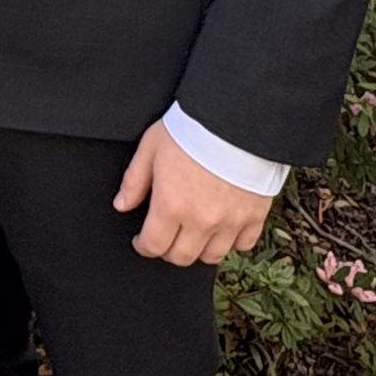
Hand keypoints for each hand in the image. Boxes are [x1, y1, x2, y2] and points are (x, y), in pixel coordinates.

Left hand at [113, 120, 273, 266]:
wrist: (236, 119)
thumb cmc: (191, 129)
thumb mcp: (151, 147)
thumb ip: (135, 180)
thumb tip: (122, 205)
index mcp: (171, 205)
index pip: (153, 245)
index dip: (143, 246)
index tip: (142, 241)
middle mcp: (200, 220)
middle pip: (181, 257)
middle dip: (168, 250)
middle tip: (166, 236)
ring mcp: (230, 221)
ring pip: (212, 256)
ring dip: (199, 249)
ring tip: (193, 233)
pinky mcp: (254, 216)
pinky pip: (243, 244)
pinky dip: (232, 241)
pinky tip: (223, 228)